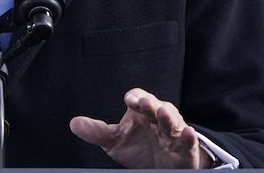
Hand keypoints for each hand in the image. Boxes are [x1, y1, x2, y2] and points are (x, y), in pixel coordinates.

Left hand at [69, 88, 210, 168]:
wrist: (163, 167)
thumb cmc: (139, 147)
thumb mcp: (115, 141)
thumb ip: (97, 132)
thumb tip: (74, 123)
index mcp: (141, 112)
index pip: (138, 97)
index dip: (135, 97)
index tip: (130, 102)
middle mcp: (158, 117)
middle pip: (156, 105)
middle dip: (151, 104)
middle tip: (145, 104)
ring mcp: (173, 132)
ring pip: (173, 120)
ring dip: (168, 116)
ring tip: (162, 113)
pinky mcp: (185, 147)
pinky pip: (188, 140)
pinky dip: (189, 136)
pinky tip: (188, 133)